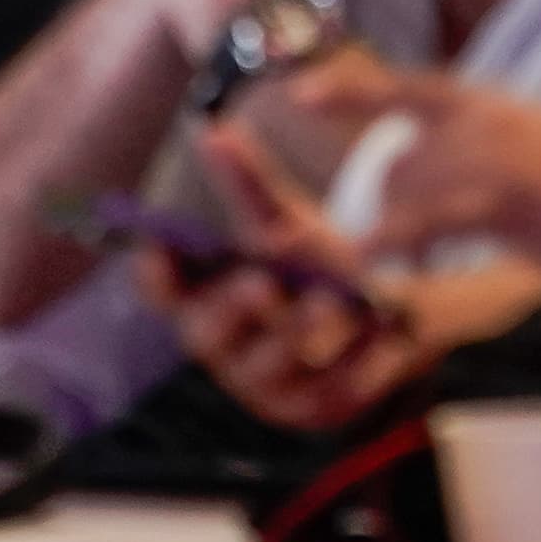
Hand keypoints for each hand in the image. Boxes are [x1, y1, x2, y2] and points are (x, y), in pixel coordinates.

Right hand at [143, 120, 430, 432]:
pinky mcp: (319, 410)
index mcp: (204, 302)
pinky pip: (335, 387)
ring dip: (304, 329)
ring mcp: (267, 388)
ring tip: (336, 300)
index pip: (162, 294)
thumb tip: (215, 131)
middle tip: (261, 283)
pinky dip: (362, 355)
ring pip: (275, 362)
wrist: (383, 318)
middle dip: (234, 308)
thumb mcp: (287, 223)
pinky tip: (385, 330)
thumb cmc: (316, 266)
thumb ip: (252, 184)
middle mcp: (224, 351)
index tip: (159, 245)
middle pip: (208, 335)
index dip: (155, 275)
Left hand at [292, 65, 540, 291]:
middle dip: (392, 209)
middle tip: (400, 251)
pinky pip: (427, 219)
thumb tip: (456, 156)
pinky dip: (394, 239)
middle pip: (400, 158)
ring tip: (420, 274)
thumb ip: (495, 145)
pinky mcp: (502, 197)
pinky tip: (372, 260)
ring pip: (409, 190)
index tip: (302, 94)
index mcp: (496, 104)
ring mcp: (493, 155)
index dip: (352, 89)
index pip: (410, 85)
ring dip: (401, 235)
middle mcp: (487, 118)